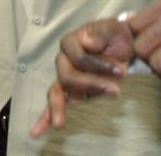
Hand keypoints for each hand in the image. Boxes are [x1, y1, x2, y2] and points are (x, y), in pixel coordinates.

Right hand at [30, 18, 133, 136]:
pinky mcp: (69, 90)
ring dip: (64, 106)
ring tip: (60, 123)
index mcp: (71, 41)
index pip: (79, 58)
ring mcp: (64, 75)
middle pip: (68, 77)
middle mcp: (63, 58)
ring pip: (58, 92)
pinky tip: (37, 131)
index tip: (121, 70)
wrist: (123, 47)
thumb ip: (101, 32)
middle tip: (116, 90)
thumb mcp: (114, 28)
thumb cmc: (117, 37)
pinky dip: (45, 117)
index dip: (98, 65)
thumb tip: (86, 41)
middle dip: (92, 85)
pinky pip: (55, 101)